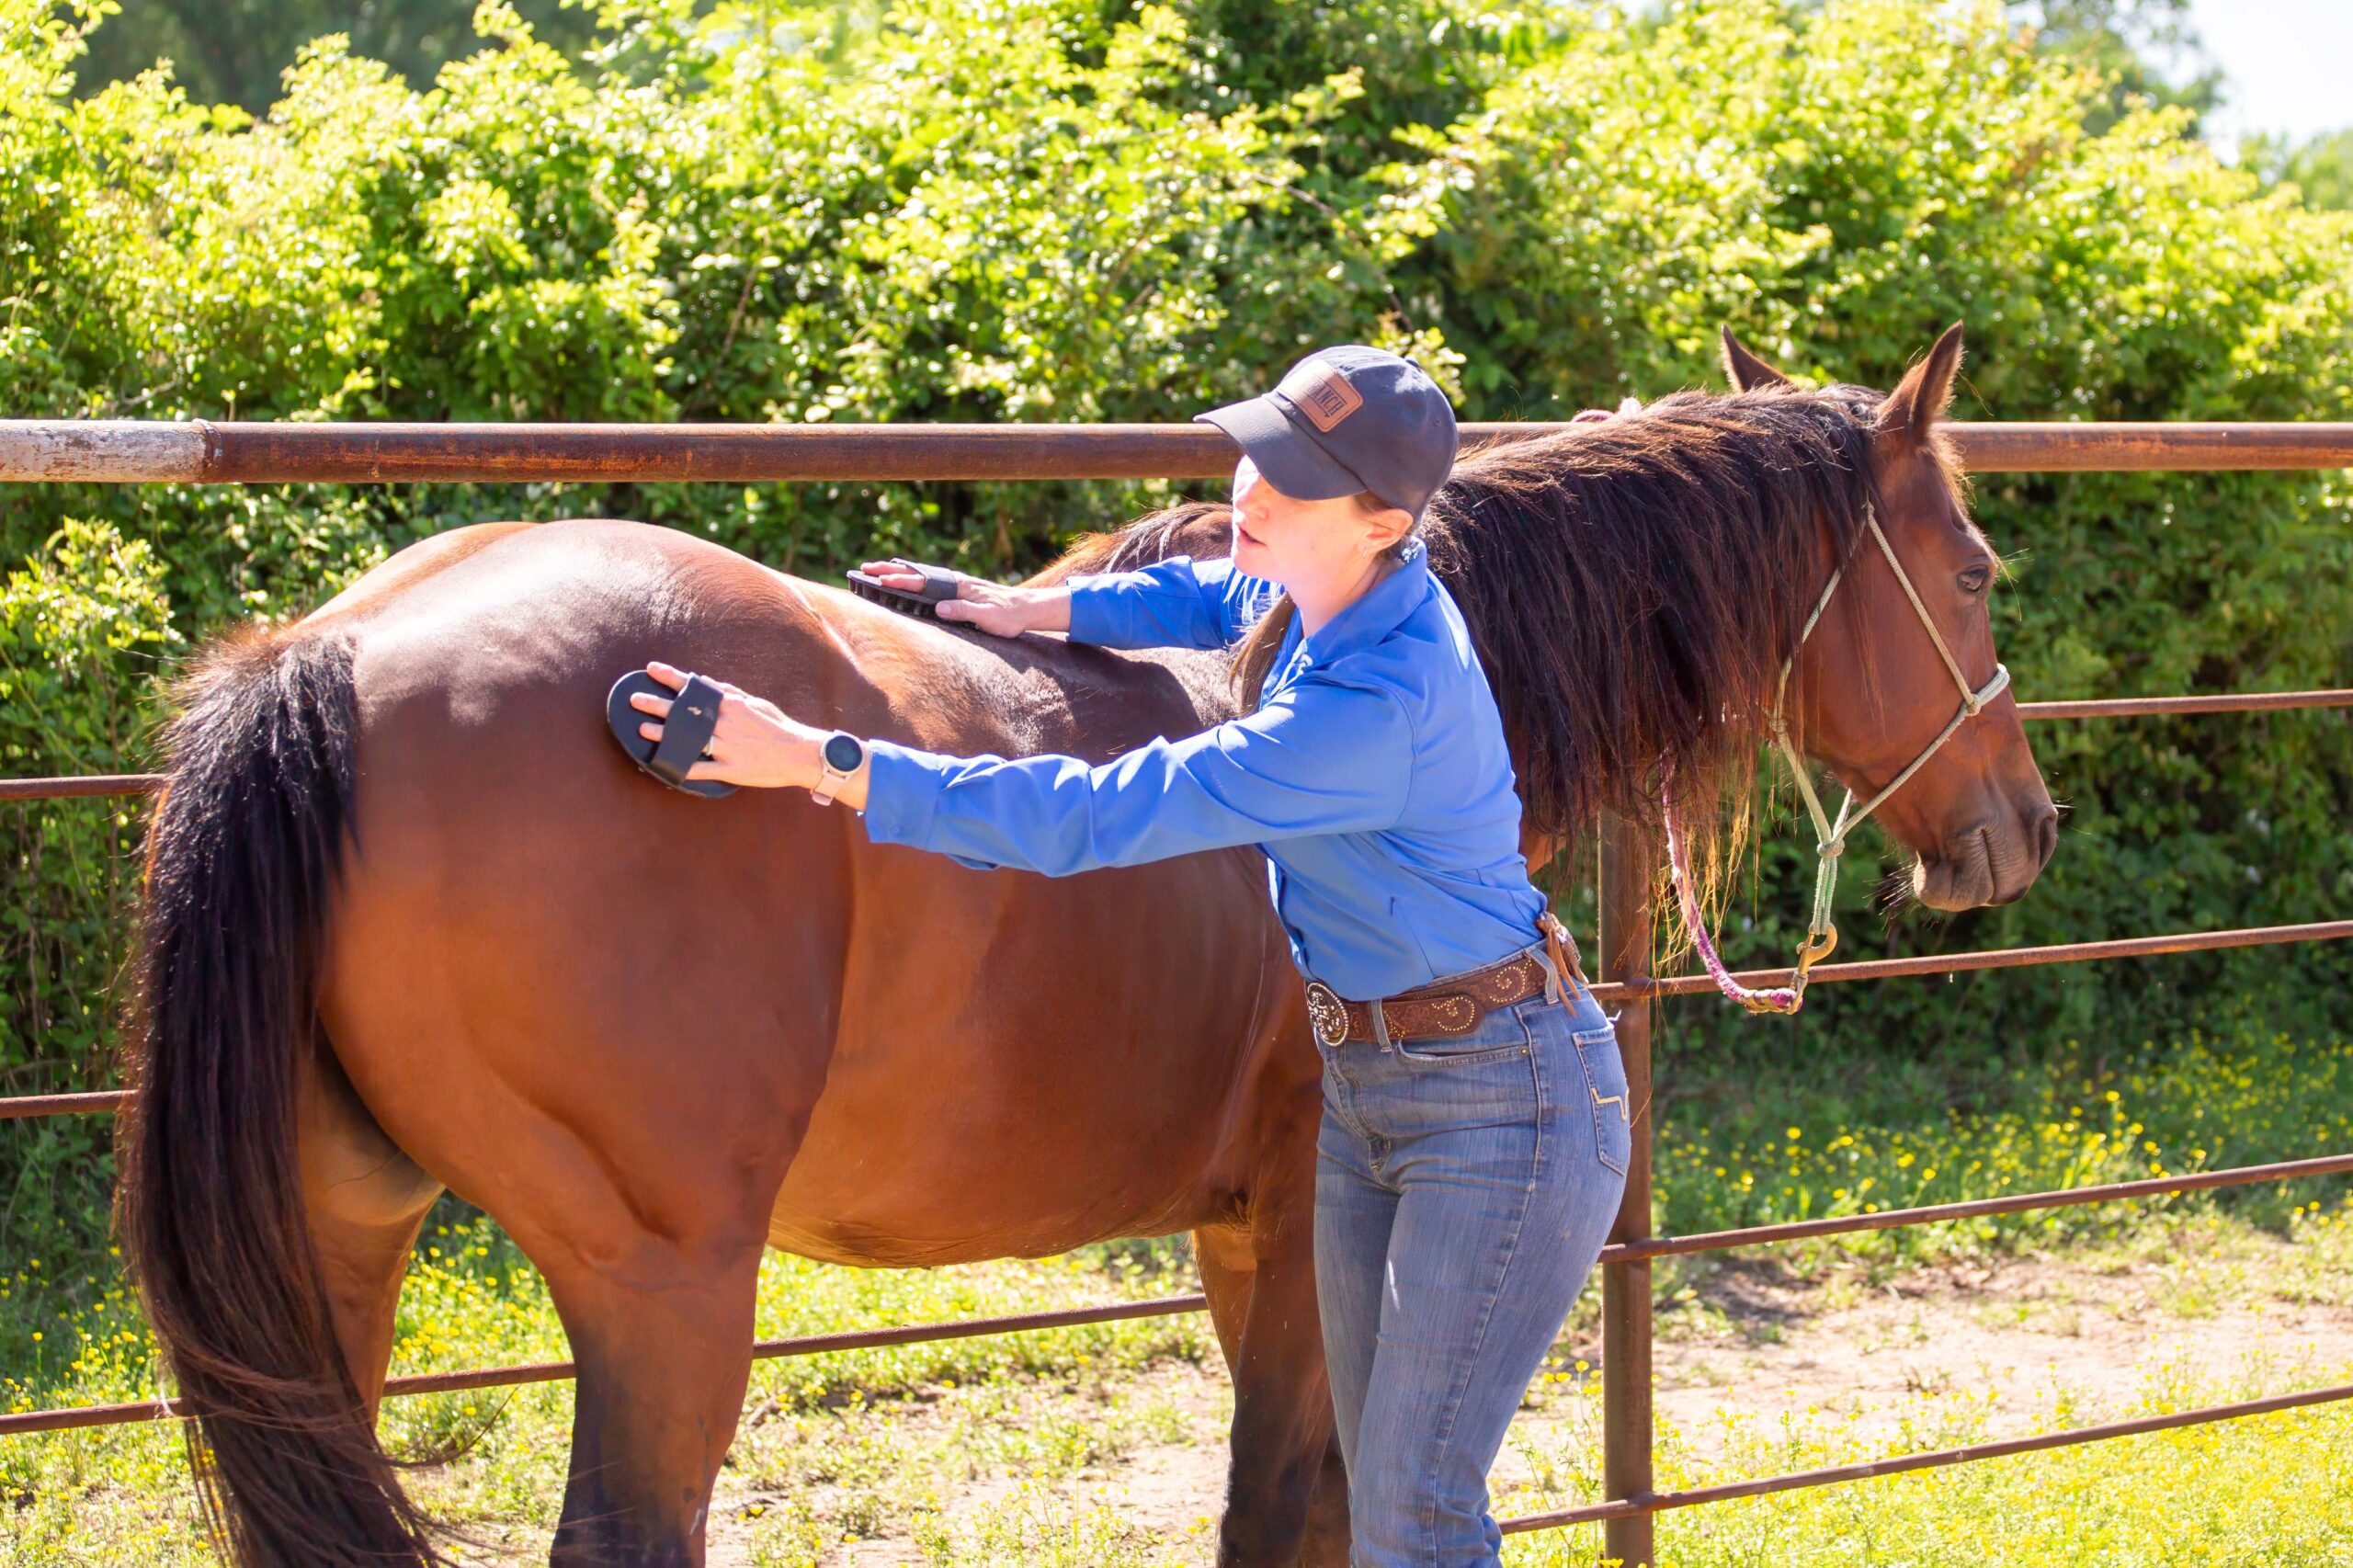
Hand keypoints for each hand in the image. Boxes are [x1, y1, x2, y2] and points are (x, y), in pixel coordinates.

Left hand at [630, 660, 825, 790]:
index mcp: (731, 705)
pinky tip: (666, 766)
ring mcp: (727, 747)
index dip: (671, 677)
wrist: (799, 753)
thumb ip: (731, 693)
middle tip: (635, 699)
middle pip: (685, 712)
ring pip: (688, 739)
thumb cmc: (778, 727)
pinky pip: (701, 769)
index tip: (651, 670)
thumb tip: (708, 684)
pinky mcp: (730, 769)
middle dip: (657, 703)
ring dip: (663, 734)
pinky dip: (683, 768)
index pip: (695, 687)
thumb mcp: (756, 703)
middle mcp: (726, 723)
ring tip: (643, 729)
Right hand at [855, 560, 1068, 637]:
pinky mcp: (957, 589)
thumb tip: (939, 608)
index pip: (923, 582)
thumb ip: (964, 611)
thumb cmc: (1008, 615)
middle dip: (890, 570)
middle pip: (916, 572)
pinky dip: (911, 577)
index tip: (881, 580)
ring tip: (876, 570)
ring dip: (897, 571)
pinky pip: (928, 581)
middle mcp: (954, 580)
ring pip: (920, 574)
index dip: (901, 581)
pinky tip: (904, 580)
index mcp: (958, 585)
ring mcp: (954, 584)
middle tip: (865, 567)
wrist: (1025, 609)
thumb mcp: (988, 617)